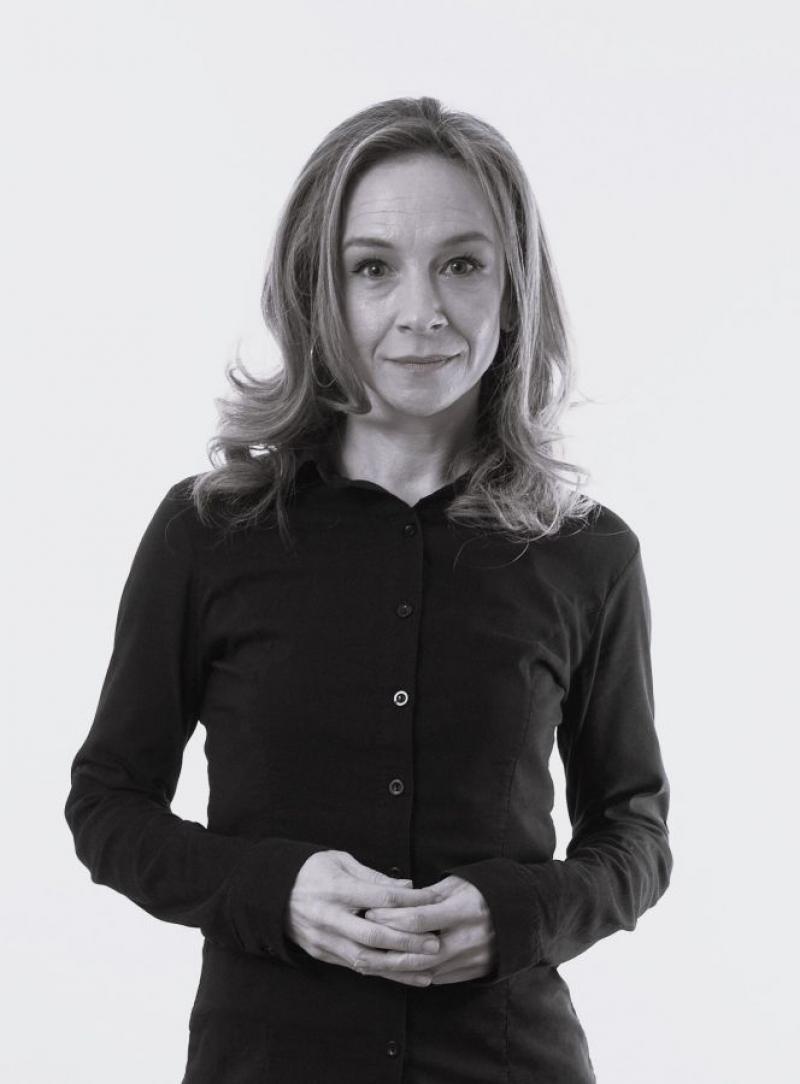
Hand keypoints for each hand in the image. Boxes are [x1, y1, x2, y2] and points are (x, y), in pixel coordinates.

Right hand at [284, 850, 443, 986]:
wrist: (270, 893)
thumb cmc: (311, 870)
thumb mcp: (340, 861)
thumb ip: (374, 876)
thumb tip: (408, 886)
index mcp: (337, 888)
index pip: (381, 897)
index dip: (411, 900)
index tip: (434, 901)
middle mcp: (330, 917)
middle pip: (375, 935)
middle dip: (408, 942)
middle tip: (436, 943)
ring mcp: (324, 939)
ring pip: (366, 959)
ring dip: (399, 966)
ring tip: (428, 967)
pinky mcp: (322, 954)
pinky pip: (356, 967)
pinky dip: (383, 973)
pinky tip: (405, 976)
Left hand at [363, 874, 495, 984]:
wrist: (519, 915)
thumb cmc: (481, 892)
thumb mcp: (456, 885)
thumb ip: (426, 896)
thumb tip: (394, 900)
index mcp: (465, 910)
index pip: (419, 919)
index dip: (391, 917)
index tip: (369, 912)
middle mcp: (469, 939)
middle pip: (419, 952)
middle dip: (388, 947)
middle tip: (364, 939)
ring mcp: (473, 960)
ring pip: (426, 971)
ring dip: (397, 966)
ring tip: (372, 956)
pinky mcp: (473, 973)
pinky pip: (437, 978)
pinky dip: (415, 974)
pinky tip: (395, 966)